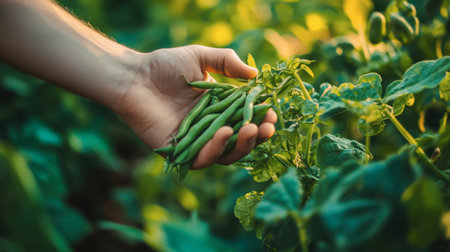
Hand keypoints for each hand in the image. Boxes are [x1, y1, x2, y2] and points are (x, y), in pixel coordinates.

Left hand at [115, 45, 276, 168]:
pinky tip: (224, 133)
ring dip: (241, 146)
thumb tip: (256, 76)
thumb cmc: (164, 65)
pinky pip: (202, 159)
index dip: (261, 120)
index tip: (273, 113)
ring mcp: (195, 143)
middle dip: (256, 137)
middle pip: (240, 142)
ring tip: (248, 129)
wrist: (133, 77)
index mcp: (219, 109)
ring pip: (225, 155)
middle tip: (267, 126)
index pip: (246, 120)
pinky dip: (215, 149)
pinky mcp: (179, 152)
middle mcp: (210, 129)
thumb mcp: (201, 57)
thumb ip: (227, 63)